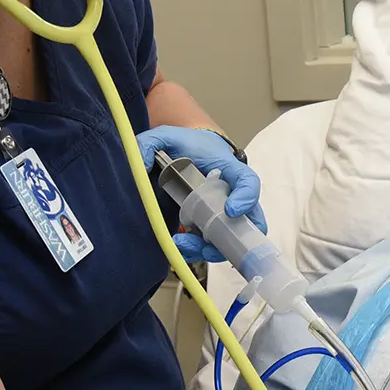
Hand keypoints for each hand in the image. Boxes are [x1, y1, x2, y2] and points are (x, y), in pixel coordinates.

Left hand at [137, 126, 267, 255]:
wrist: (185, 152)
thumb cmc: (183, 145)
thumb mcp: (165, 137)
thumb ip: (149, 143)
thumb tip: (140, 163)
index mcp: (228, 168)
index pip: (247, 181)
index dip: (246, 197)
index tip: (231, 210)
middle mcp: (232, 194)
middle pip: (250, 220)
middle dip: (233, 237)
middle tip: (208, 243)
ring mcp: (223, 213)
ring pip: (231, 239)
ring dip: (210, 249)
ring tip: (181, 244)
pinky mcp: (209, 225)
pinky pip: (212, 245)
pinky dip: (199, 252)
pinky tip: (179, 247)